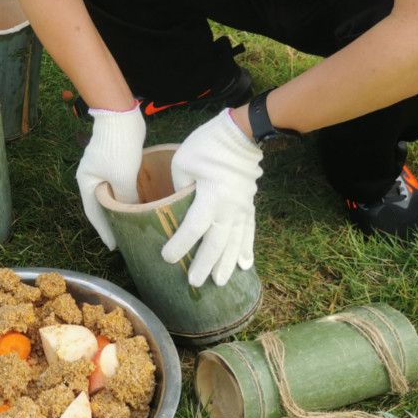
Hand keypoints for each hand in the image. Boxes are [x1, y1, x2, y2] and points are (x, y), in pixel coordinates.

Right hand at [75, 103, 145, 249]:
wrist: (120, 114)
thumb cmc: (118, 147)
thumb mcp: (122, 178)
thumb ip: (126, 199)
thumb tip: (133, 213)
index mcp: (86, 182)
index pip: (93, 213)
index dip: (104, 231)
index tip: (114, 247)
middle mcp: (91, 176)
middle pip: (102, 203)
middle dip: (113, 220)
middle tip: (126, 237)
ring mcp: (102, 167)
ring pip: (113, 193)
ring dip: (122, 206)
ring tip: (134, 222)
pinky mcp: (115, 159)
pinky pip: (120, 182)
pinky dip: (128, 193)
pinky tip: (140, 200)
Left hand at [161, 109, 262, 287]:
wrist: (240, 134)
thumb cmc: (207, 146)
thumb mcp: (183, 163)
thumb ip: (179, 190)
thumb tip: (175, 208)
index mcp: (211, 195)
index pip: (194, 227)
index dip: (181, 245)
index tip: (167, 258)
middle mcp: (230, 206)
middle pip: (217, 242)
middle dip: (205, 264)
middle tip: (195, 283)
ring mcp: (243, 207)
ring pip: (236, 242)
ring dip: (227, 263)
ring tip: (220, 282)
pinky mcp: (250, 205)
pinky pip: (250, 232)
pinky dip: (247, 249)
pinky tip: (246, 265)